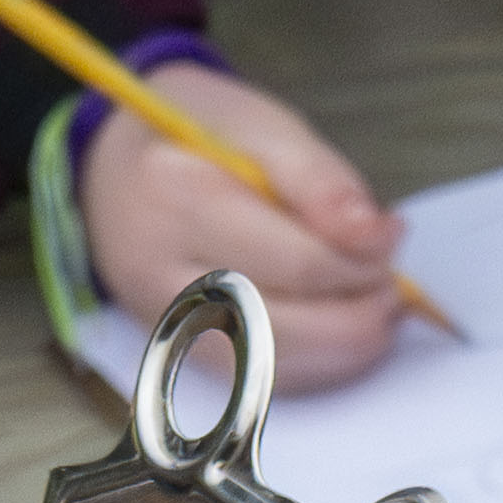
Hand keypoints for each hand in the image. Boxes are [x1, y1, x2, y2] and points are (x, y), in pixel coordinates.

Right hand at [81, 62, 405, 403]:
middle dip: (356, 315)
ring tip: (371, 309)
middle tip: (390, 286)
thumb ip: (321, 180)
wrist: (112, 164)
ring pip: (269, 365)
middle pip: (282, 325)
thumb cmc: (193, 135)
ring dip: (339, 349)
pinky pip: (252, 378)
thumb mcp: (261, 125)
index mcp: (180, 196)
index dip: (361, 260)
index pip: (296, 260)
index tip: (391, 238)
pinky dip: (308, 365)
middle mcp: (161, 270)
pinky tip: (334, 334)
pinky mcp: (174, 347)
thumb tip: (377, 238)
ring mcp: (163, 318)